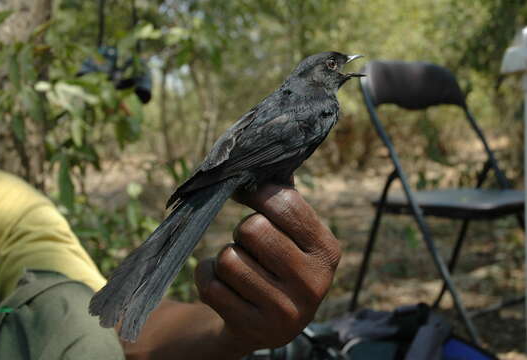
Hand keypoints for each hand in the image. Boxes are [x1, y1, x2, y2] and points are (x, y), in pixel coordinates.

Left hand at [195, 184, 340, 354]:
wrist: (268, 325)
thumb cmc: (279, 264)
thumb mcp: (295, 237)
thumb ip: (285, 199)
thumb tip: (268, 157)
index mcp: (327, 250)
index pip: (284, 202)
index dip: (256, 193)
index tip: (246, 194)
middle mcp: (313, 282)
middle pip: (252, 229)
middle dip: (243, 232)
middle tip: (250, 244)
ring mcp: (285, 310)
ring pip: (228, 258)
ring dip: (224, 257)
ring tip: (240, 267)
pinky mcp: (254, 329)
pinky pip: (211, 285)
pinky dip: (207, 276)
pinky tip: (223, 284)